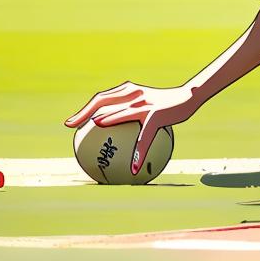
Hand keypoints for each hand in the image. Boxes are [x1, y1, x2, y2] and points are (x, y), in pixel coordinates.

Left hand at [64, 82, 195, 174]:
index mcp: (128, 91)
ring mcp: (144, 104)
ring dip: (106, 122)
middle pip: (103, 101)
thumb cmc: (166, 103)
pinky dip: (138, 153)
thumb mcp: (147, 103)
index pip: (101, 98)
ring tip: (94, 136)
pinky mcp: (156, 115)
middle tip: (71, 127)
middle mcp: (133, 94)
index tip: (72, 122)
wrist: (188, 96)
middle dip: (84, 114)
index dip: (84, 109)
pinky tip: (134, 169)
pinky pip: (144, 138)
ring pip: (120, 115)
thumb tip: (116, 127)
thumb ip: (131, 110)